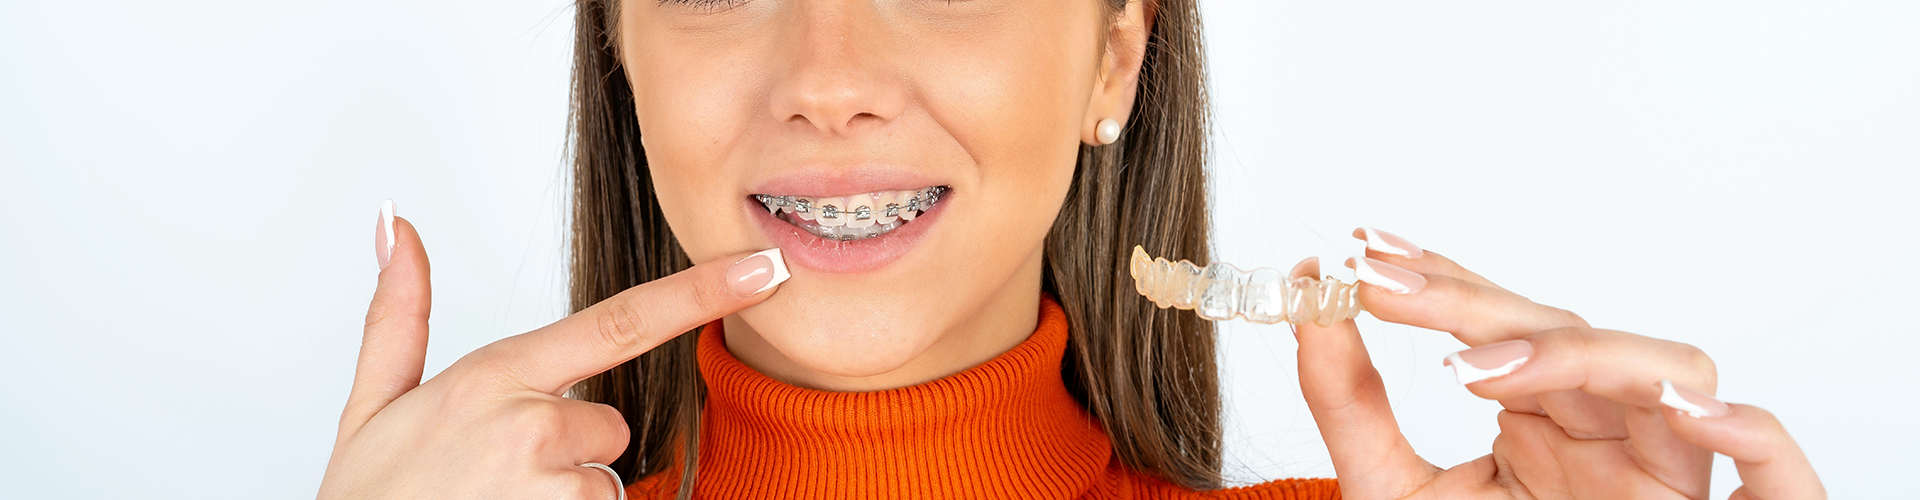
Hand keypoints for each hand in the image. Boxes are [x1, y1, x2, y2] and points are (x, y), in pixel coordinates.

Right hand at [317, 204, 786, 498]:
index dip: (699, 294)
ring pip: (603, 484)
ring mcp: (551, 486)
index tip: (761, 270)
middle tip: (494, 478)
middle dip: (567, 453)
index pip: (620, 322)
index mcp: (495, 378)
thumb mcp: (371, 408)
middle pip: (609, 427)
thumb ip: (399, 317)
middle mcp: (531, 426)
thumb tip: (399, 225)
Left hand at [1293, 228, 1822, 499]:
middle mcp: (1610, 434)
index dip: (1441, 278)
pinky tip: (1685, 410)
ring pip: (1670, 372)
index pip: (1503, 325)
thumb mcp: (1392, 487)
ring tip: (1471, 368)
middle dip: (1473, 302)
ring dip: (1577, 355)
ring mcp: (1668, 471)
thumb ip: (1350, 399)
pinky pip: (1775, 467)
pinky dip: (1749, 431)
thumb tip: (1310, 299)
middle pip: (1572, 334)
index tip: (1363, 251)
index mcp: (1544, 423)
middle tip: (1384, 284)